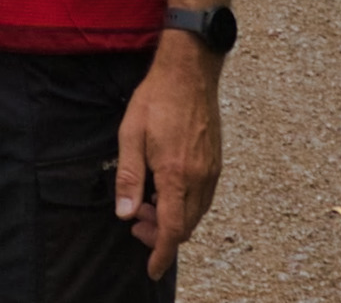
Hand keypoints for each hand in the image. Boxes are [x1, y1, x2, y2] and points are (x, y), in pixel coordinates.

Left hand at [113, 39, 223, 277]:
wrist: (189, 71)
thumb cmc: (157, 99)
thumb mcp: (130, 135)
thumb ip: (129, 177)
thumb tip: (124, 212)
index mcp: (176, 175)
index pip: (173, 230)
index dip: (161, 254)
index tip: (152, 269)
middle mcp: (200, 178)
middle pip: (185, 227)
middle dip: (160, 234)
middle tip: (134, 219)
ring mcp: (211, 170)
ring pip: (196, 214)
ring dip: (173, 218)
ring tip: (147, 201)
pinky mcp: (215, 161)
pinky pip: (203, 197)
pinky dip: (185, 204)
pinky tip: (166, 187)